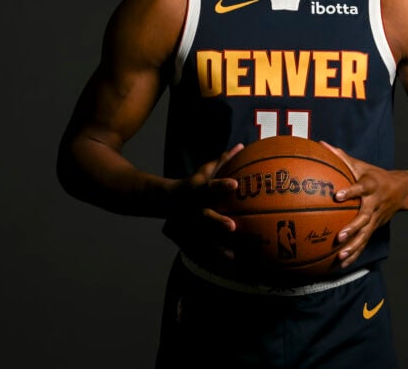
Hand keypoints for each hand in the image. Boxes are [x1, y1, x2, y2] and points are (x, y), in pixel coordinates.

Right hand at [164, 144, 242, 260]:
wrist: (165, 200)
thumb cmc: (193, 184)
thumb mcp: (204, 171)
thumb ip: (223, 161)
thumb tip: (242, 146)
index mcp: (197, 190)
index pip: (210, 186)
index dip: (221, 185)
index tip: (235, 185)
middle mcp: (191, 208)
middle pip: (204, 216)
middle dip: (217, 222)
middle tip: (233, 227)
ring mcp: (185, 225)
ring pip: (200, 238)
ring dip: (215, 247)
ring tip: (233, 254)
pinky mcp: (183, 238)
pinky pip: (196, 251)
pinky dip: (209, 258)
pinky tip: (227, 261)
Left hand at [321, 141, 407, 268]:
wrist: (402, 190)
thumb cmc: (375, 175)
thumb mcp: (360, 165)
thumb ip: (341, 157)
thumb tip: (321, 144)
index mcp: (371, 186)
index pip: (361, 188)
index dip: (350, 192)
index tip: (337, 196)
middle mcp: (374, 204)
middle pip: (364, 217)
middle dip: (352, 228)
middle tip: (339, 236)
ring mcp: (376, 218)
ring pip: (365, 234)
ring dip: (354, 246)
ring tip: (340, 256)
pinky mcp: (375, 228)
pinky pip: (364, 242)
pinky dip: (355, 254)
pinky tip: (342, 264)